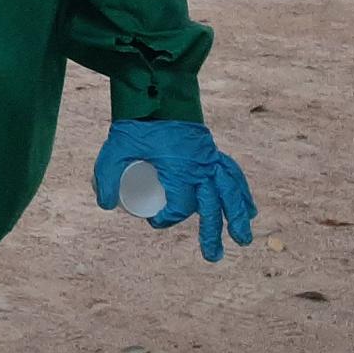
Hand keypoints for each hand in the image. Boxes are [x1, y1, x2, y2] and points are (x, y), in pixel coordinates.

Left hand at [93, 119, 255, 261]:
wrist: (156, 95)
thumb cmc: (136, 124)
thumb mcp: (114, 150)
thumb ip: (105, 176)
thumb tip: (104, 205)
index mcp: (180, 169)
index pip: (181, 205)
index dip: (168, 218)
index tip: (154, 222)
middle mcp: (201, 167)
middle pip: (211, 207)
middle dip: (212, 234)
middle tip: (213, 257)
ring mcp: (209, 158)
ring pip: (229, 192)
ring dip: (237, 216)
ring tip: (244, 239)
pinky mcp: (212, 151)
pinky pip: (231, 174)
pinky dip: (240, 190)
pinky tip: (249, 207)